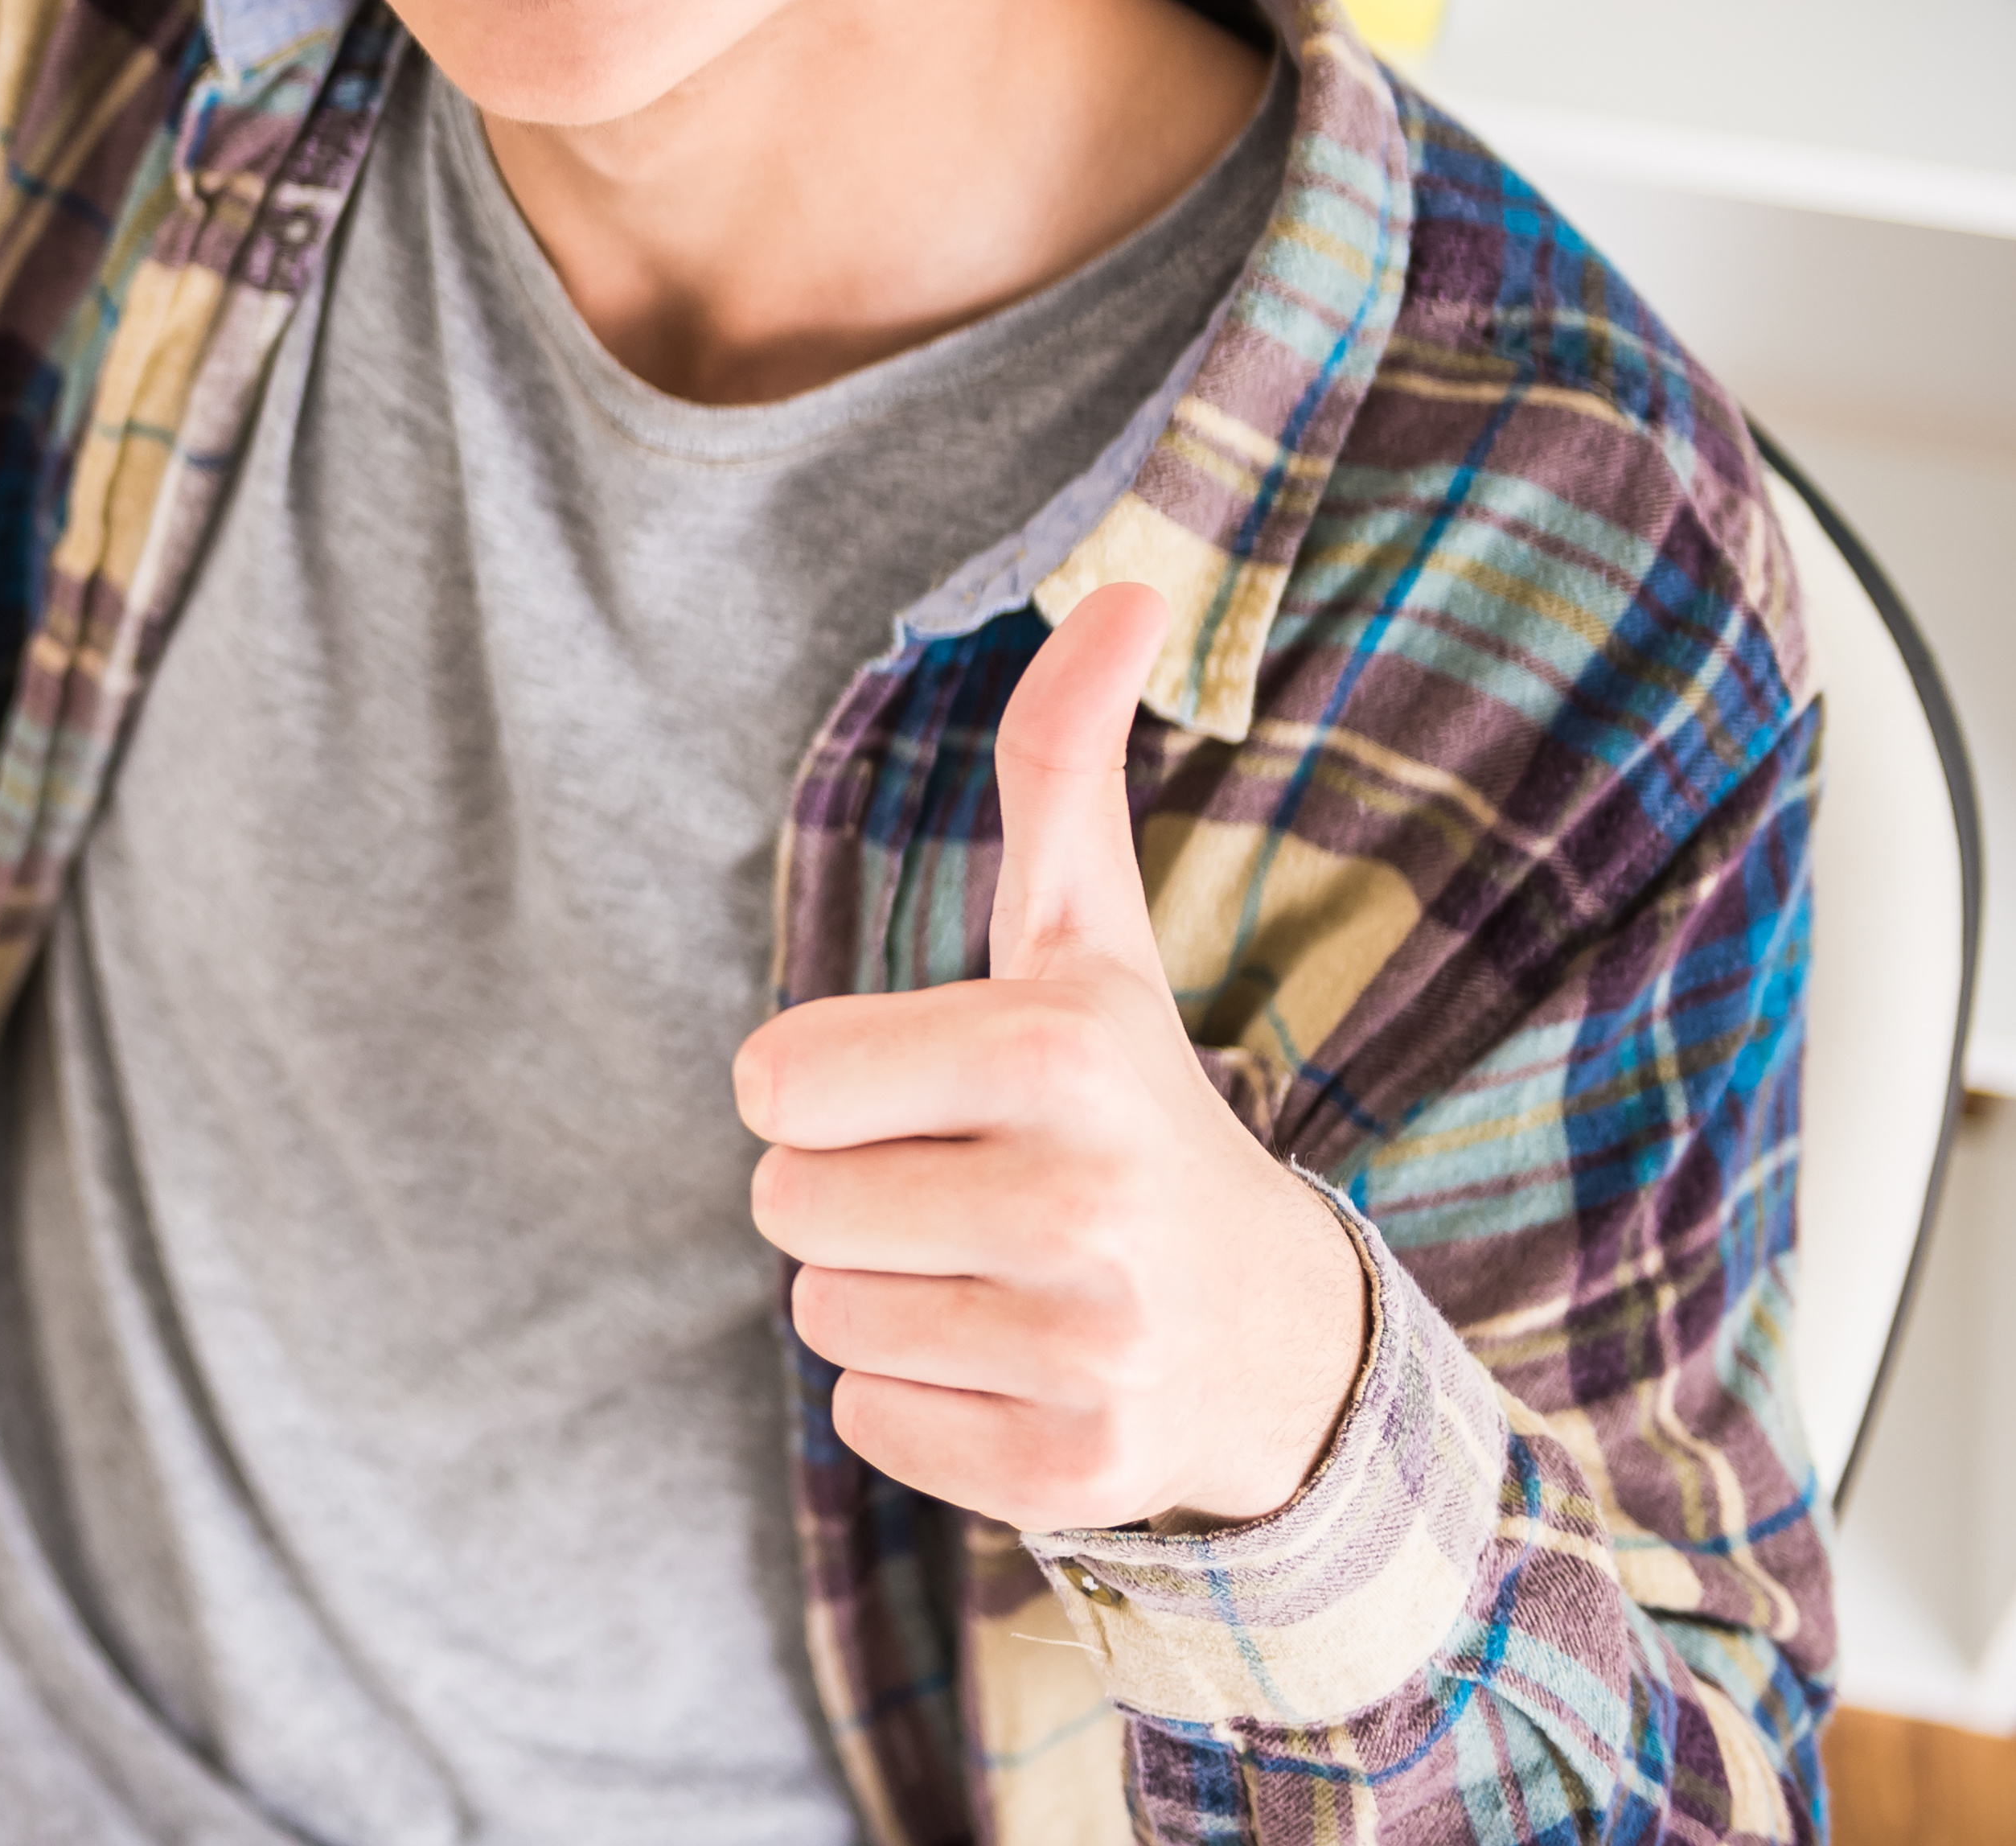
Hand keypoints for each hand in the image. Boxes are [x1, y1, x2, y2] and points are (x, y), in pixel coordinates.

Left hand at [733, 580, 1367, 1534]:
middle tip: (971, 1188)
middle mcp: (1082, 1202)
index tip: (928, 1092)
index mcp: (1060, 1052)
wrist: (1284, 1340)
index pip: (774, 1078)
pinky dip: (924, 1399)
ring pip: (821, 1315)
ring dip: (887, 1294)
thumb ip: (1065, 764)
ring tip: (1004, 1273)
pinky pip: (868, 1421)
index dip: (823, 1087)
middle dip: (849, 1192)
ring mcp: (1085, 1348)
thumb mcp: (1092, 938)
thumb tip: (1121, 586)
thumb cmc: (1132, 1107)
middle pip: (784, 1202)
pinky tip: (1027, 1362)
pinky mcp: (1071, 1473)